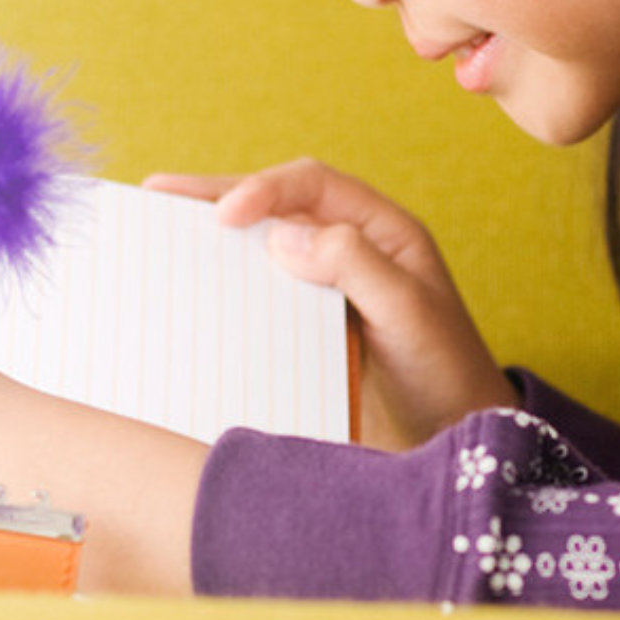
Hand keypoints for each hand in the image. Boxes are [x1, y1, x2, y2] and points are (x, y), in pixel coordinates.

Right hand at [146, 159, 519, 450]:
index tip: (224, 216)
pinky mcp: (310, 317)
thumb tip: (281, 235)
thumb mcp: (410, 312)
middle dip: (220, 193)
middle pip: (278, 202)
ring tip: (163, 226)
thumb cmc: (447, 370)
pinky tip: (195, 281)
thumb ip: (355, 265)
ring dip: (218, 231)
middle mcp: (350, 244)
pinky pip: (263, 284)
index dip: (263, 190)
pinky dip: (229, 276)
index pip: (311, 185)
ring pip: (264, 239)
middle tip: (159, 192)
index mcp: (380, 227)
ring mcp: (327, 281)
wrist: (460, 434)